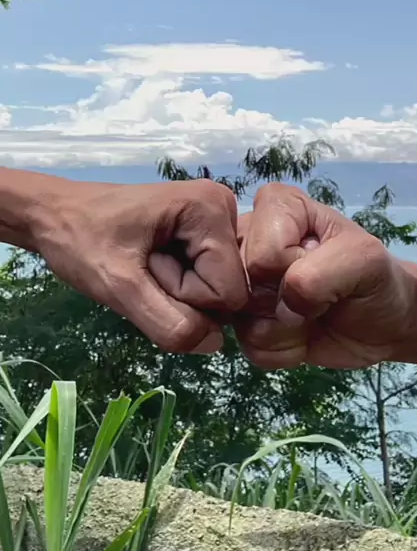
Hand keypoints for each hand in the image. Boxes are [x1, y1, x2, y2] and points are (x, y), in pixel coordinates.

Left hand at [33, 179, 247, 351]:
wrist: (53, 214)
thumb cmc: (79, 239)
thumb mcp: (118, 287)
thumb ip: (168, 322)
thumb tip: (214, 343)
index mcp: (212, 207)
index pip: (230, 292)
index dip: (186, 296)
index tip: (147, 269)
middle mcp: (225, 208)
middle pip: (228, 290)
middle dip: (182, 293)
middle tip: (142, 267)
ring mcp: (217, 220)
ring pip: (217, 290)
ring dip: (177, 291)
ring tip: (143, 263)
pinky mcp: (205, 232)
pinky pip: (206, 281)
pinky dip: (177, 284)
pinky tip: (151, 263)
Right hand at [235, 184, 416, 369]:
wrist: (385, 324)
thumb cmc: (376, 280)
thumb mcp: (364, 260)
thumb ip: (321, 272)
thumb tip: (284, 305)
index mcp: (276, 206)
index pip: (262, 253)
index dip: (294, 270)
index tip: (320, 265)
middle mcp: (249, 237)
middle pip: (243, 286)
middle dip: (285, 303)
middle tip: (318, 295)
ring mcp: (243, 281)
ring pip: (241, 320)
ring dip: (286, 330)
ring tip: (311, 314)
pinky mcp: (246, 321)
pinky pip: (249, 346)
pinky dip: (284, 350)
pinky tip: (303, 334)